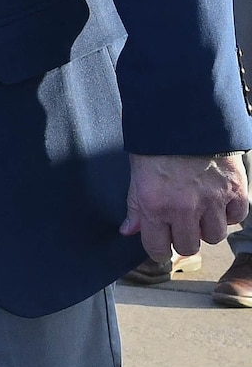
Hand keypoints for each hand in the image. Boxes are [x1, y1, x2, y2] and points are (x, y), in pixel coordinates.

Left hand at [121, 153, 249, 259]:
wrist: (184, 117)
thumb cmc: (155, 144)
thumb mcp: (136, 174)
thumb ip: (135, 206)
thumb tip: (129, 231)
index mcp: (155, 205)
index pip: (157, 248)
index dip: (158, 249)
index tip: (160, 245)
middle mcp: (185, 208)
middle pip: (188, 246)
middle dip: (182, 239)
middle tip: (180, 226)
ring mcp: (213, 201)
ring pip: (214, 236)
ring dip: (207, 227)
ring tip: (199, 211)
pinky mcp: (235, 190)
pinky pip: (236, 218)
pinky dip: (229, 214)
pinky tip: (218, 202)